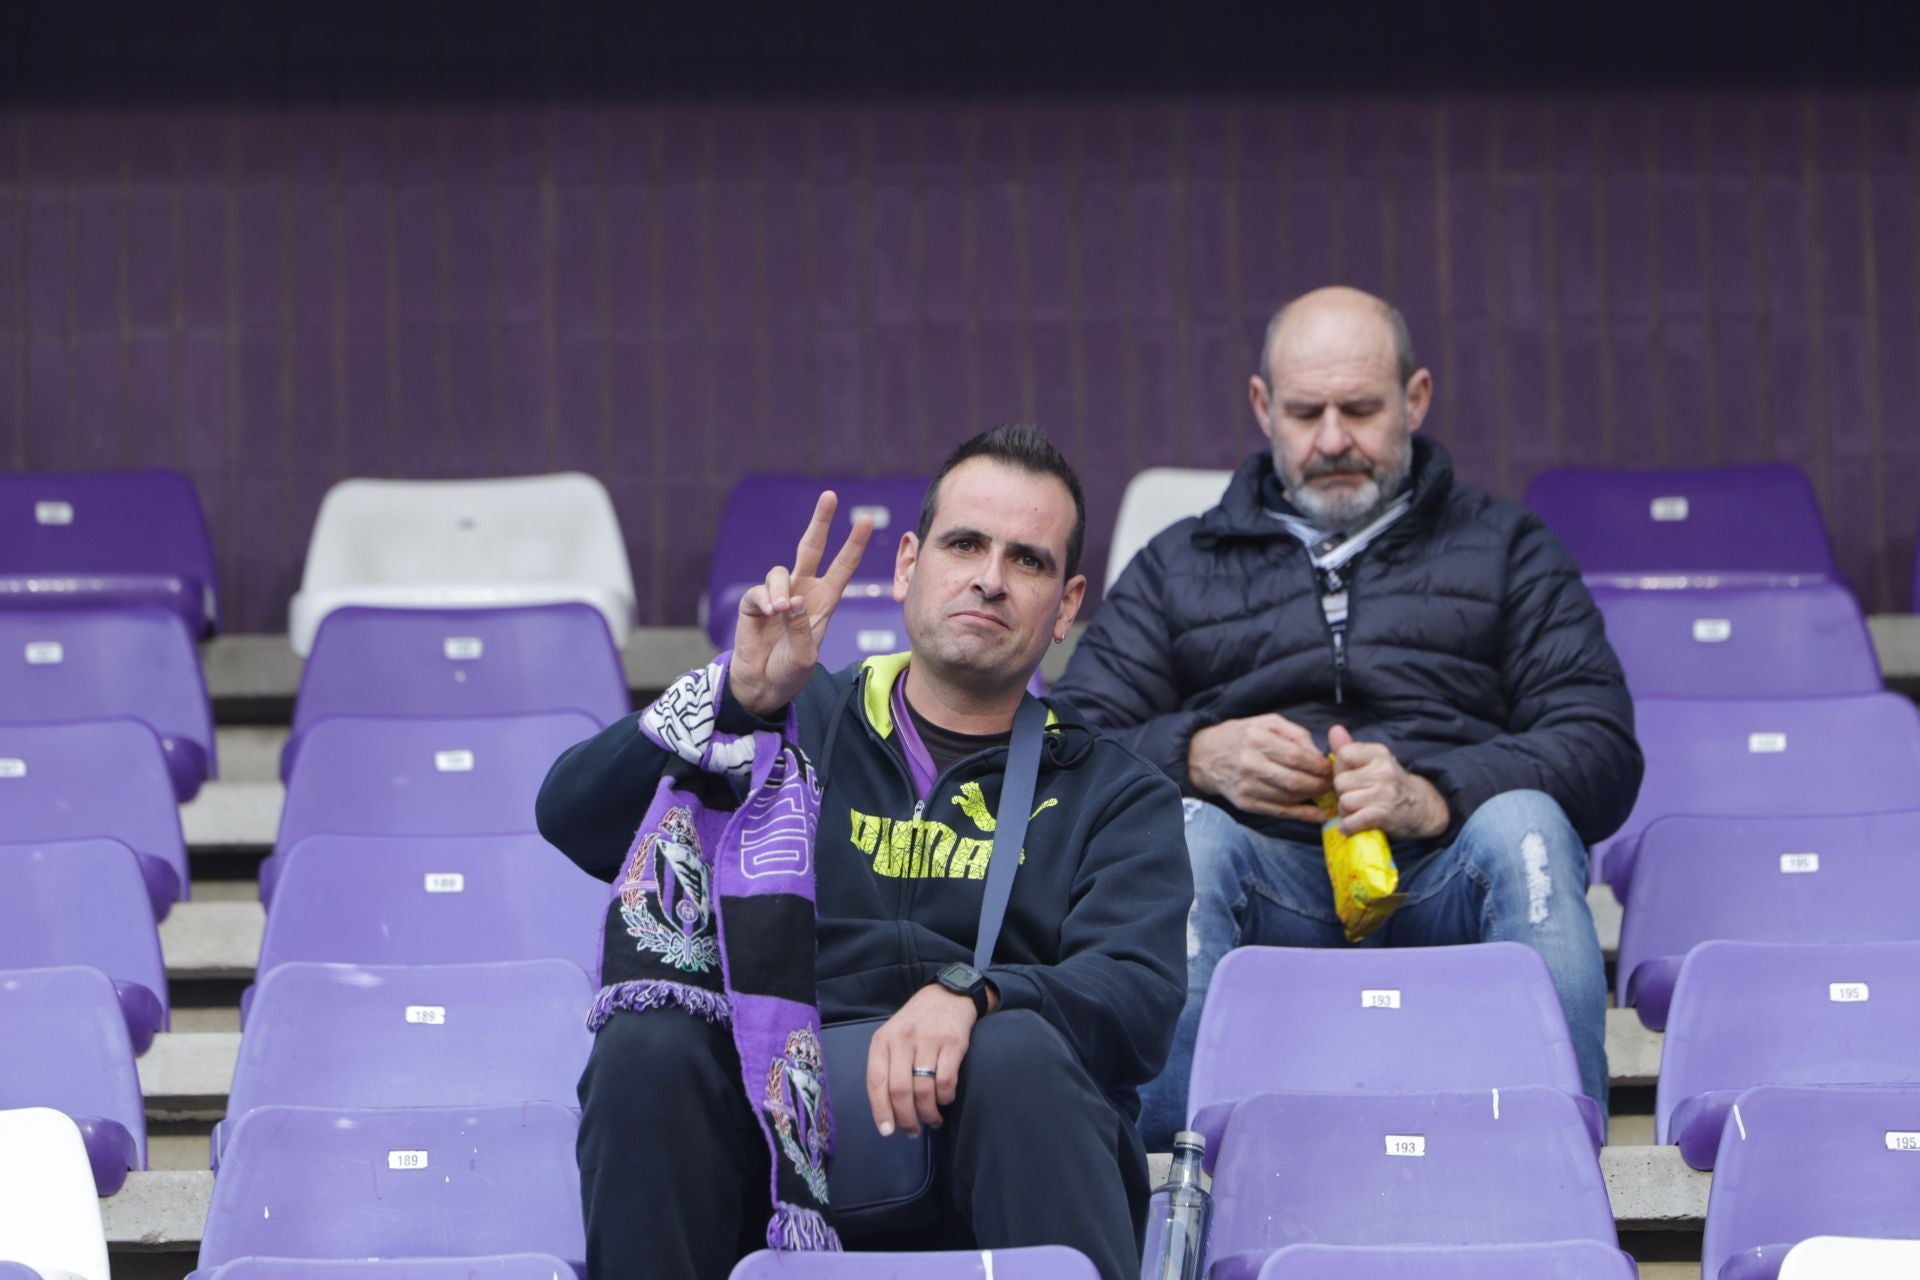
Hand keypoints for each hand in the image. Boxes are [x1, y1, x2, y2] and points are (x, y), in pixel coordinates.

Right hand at [729, 491, 873, 717]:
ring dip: (781, 588)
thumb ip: (802, 629)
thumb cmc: (789, 672)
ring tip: (782, 611)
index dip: (854, 545)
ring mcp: (778, 595)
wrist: (762, 686)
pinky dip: (765, 599)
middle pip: (812, 548)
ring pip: (780, 571)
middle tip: (830, 496)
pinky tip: (770, 613)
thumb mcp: (805, 656)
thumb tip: (793, 600)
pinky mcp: (755, 603)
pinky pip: (760, 591)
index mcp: (824, 602)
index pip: (843, 567)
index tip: (865, 521)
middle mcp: (803, 591)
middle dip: (821, 521)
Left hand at [865, 982, 995, 1137]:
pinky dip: (945, 1098)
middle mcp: (903, 1040)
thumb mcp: (893, 1038)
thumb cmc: (915, 1023)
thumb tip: (888, 1111)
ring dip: (928, 1113)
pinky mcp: (953, 1043)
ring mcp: (929, 1040)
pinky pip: (946, 1082)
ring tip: (931, 1120)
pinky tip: (945, 1099)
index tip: (887, 1131)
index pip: (876, 1081)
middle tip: (912, 1131)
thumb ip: (887, 1067)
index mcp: (882, 1041)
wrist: (948, 996)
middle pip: (900, 1091)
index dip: (880, 1110)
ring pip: (924, 1090)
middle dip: (906, 1118)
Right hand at [1186, 714, 1332, 822]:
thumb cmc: (1241, 736)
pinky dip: (1302, 815)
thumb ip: (1295, 733)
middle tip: (1331, 783)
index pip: (1297, 756)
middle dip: (1320, 784)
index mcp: (1257, 738)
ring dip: (1313, 798)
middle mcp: (1250, 763)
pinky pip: (1279, 812)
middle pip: (1295, 780)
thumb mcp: (1267, 723)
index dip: (1319, 765)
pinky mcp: (1245, 803)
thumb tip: (1319, 754)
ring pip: (1289, 797)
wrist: (1203, 756)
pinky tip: (1318, 814)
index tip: (1330, 768)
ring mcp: (1246, 786)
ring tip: (1324, 792)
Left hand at [1328, 724, 1448, 838]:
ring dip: (1345, 812)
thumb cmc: (1391, 784)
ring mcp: (1385, 792)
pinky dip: (1348, 827)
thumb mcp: (1374, 762)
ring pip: (1344, 802)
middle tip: (1354, 799)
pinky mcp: (1384, 814)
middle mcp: (1383, 770)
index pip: (1343, 755)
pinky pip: (1351, 821)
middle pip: (1340, 782)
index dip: (1339, 770)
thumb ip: (1350, 748)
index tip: (1349, 779)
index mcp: (1379, 753)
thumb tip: (1334, 729)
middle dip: (1342, 794)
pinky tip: (1353, 825)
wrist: (1422, 808)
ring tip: (1356, 812)